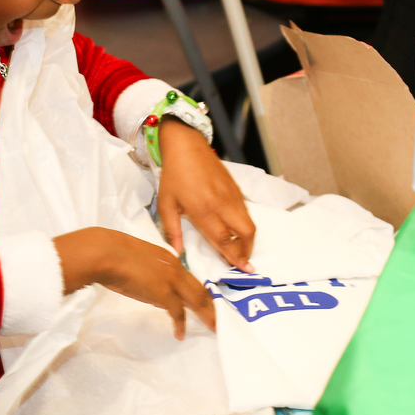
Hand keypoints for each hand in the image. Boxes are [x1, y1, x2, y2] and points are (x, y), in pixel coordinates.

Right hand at [54, 227, 214, 337]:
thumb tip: (147, 282)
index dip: (198, 291)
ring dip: (207, 316)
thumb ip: (147, 268)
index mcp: (168, 257)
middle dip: (211, 306)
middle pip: (200, 290)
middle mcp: (175, 268)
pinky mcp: (164, 294)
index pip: (189, 277)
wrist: (105, 253)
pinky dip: (180, 325)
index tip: (203, 301)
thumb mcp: (136, 256)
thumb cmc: (112, 252)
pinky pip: (178, 313)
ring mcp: (171, 281)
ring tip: (214, 328)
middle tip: (218, 319)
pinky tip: (180, 335)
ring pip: (197, 301)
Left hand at [157, 119, 255, 271]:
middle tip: (243, 261)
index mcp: (203, 209)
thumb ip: (172, 231)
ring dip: (248, 237)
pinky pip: (246, 210)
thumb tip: (176, 254)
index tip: (243, 269)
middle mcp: (221, 203)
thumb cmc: (173, 174)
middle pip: (246, 232)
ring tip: (241, 248)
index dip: (234, 256)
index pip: (224, 239)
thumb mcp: (166, 203)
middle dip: (248, 250)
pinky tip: (236, 228)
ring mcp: (231, 194)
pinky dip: (245, 223)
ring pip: (249, 221)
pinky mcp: (236, 187)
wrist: (186, 144)